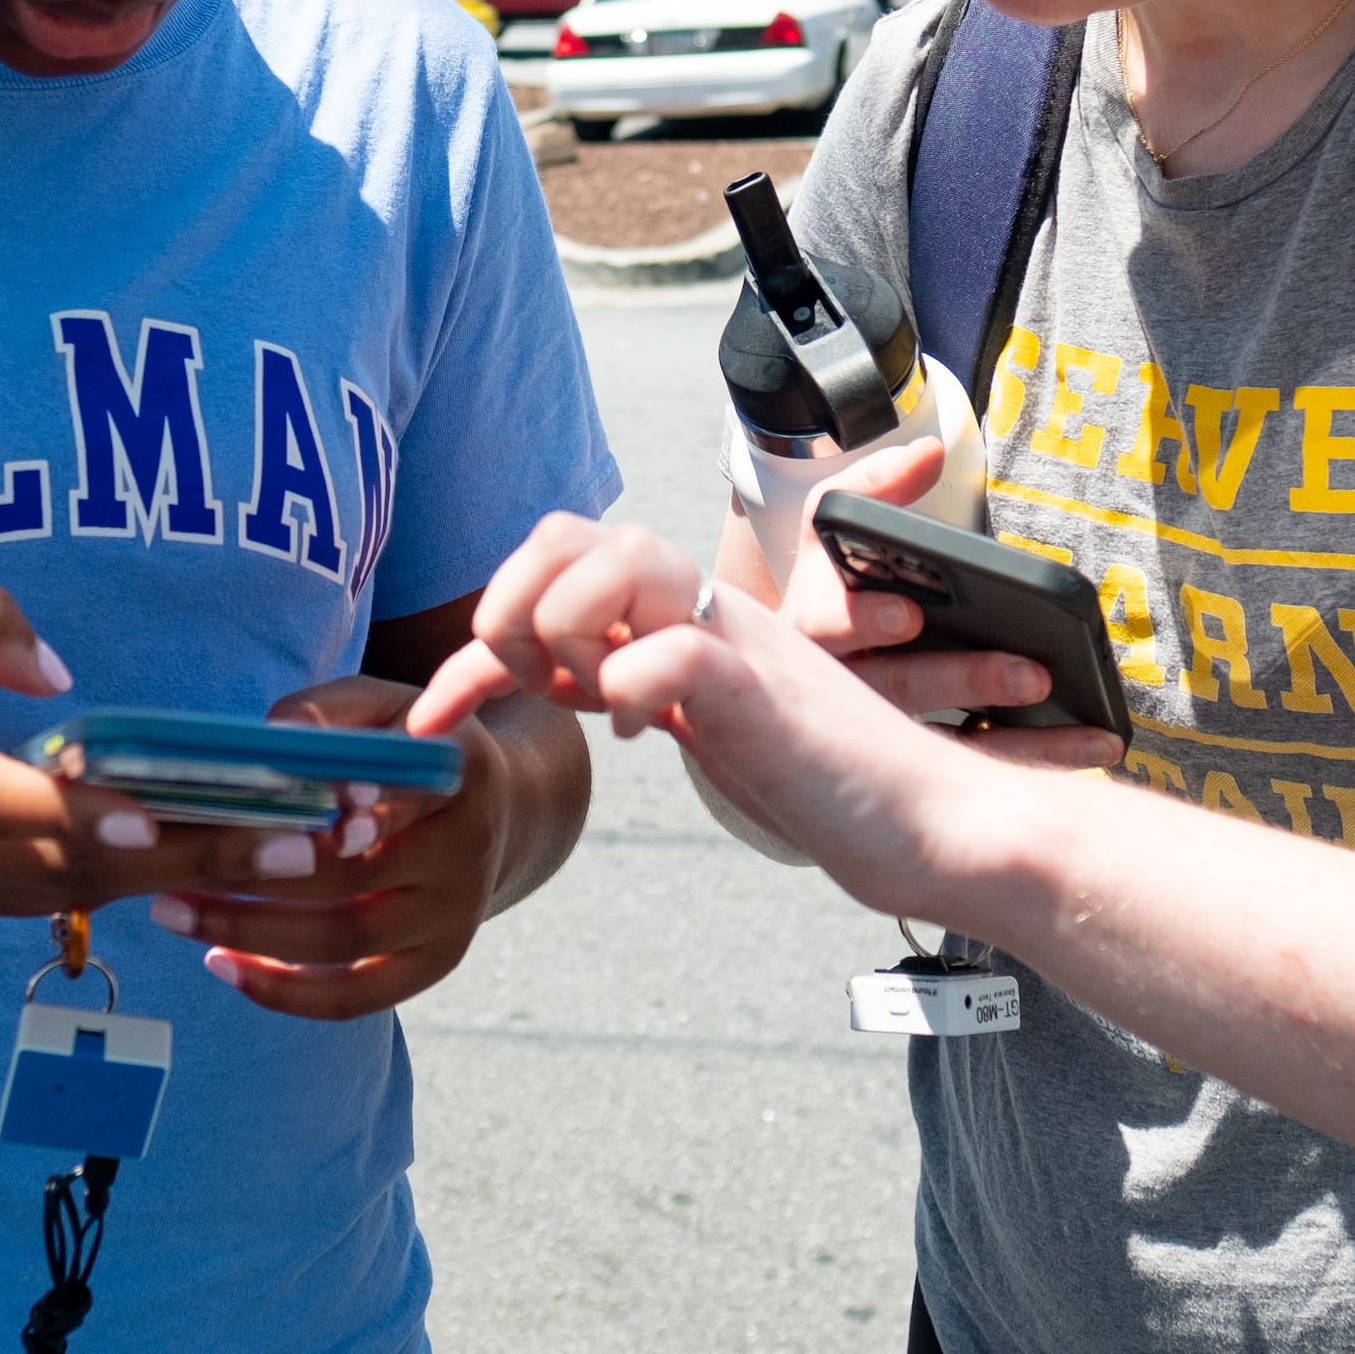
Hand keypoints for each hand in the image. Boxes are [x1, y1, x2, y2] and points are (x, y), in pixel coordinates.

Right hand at [0, 583, 304, 915]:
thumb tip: (66, 676)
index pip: (20, 808)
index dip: (103, 817)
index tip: (180, 818)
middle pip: (84, 865)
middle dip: (204, 853)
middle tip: (311, 834)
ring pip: (83, 890)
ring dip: (189, 874)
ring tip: (296, 846)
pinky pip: (56, 894)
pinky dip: (137, 880)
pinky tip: (212, 858)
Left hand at [145, 675, 507, 1021]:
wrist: (495, 810)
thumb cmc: (409, 744)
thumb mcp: (384, 704)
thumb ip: (330, 710)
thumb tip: (273, 738)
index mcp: (459, 772)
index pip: (399, 793)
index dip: (336, 807)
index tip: (272, 807)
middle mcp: (468, 850)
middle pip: (357, 876)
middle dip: (257, 874)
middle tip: (174, 867)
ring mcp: (455, 916)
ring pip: (348, 939)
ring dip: (254, 933)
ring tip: (176, 914)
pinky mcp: (435, 964)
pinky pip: (357, 995)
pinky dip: (285, 992)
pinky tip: (222, 966)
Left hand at [409, 522, 995, 915]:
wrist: (922, 821)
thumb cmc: (812, 776)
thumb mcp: (694, 721)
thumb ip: (624, 684)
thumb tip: (544, 681)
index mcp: (676, 613)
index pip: (554, 564)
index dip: (474, 636)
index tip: (432, 718)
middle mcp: (701, 608)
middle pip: (573, 532)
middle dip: (514, 606)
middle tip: (531, 686)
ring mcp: (735, 641)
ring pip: (620, 561)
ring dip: (567, 628)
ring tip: (586, 696)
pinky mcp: (765, 691)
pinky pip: (675, 650)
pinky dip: (629, 687)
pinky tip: (636, 734)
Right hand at [741, 446, 1120, 773]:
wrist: (788, 677)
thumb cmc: (833, 589)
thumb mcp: (836, 533)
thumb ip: (876, 487)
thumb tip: (927, 452)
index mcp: (811, 623)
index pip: (824, 624)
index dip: (863, 620)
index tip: (909, 614)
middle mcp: (839, 689)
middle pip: (896, 688)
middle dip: (963, 680)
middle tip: (1030, 674)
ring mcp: (881, 735)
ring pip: (943, 745)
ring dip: (1017, 738)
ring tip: (1084, 727)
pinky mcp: (921, 764)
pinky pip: (979, 764)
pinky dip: (1038, 757)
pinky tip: (1091, 748)